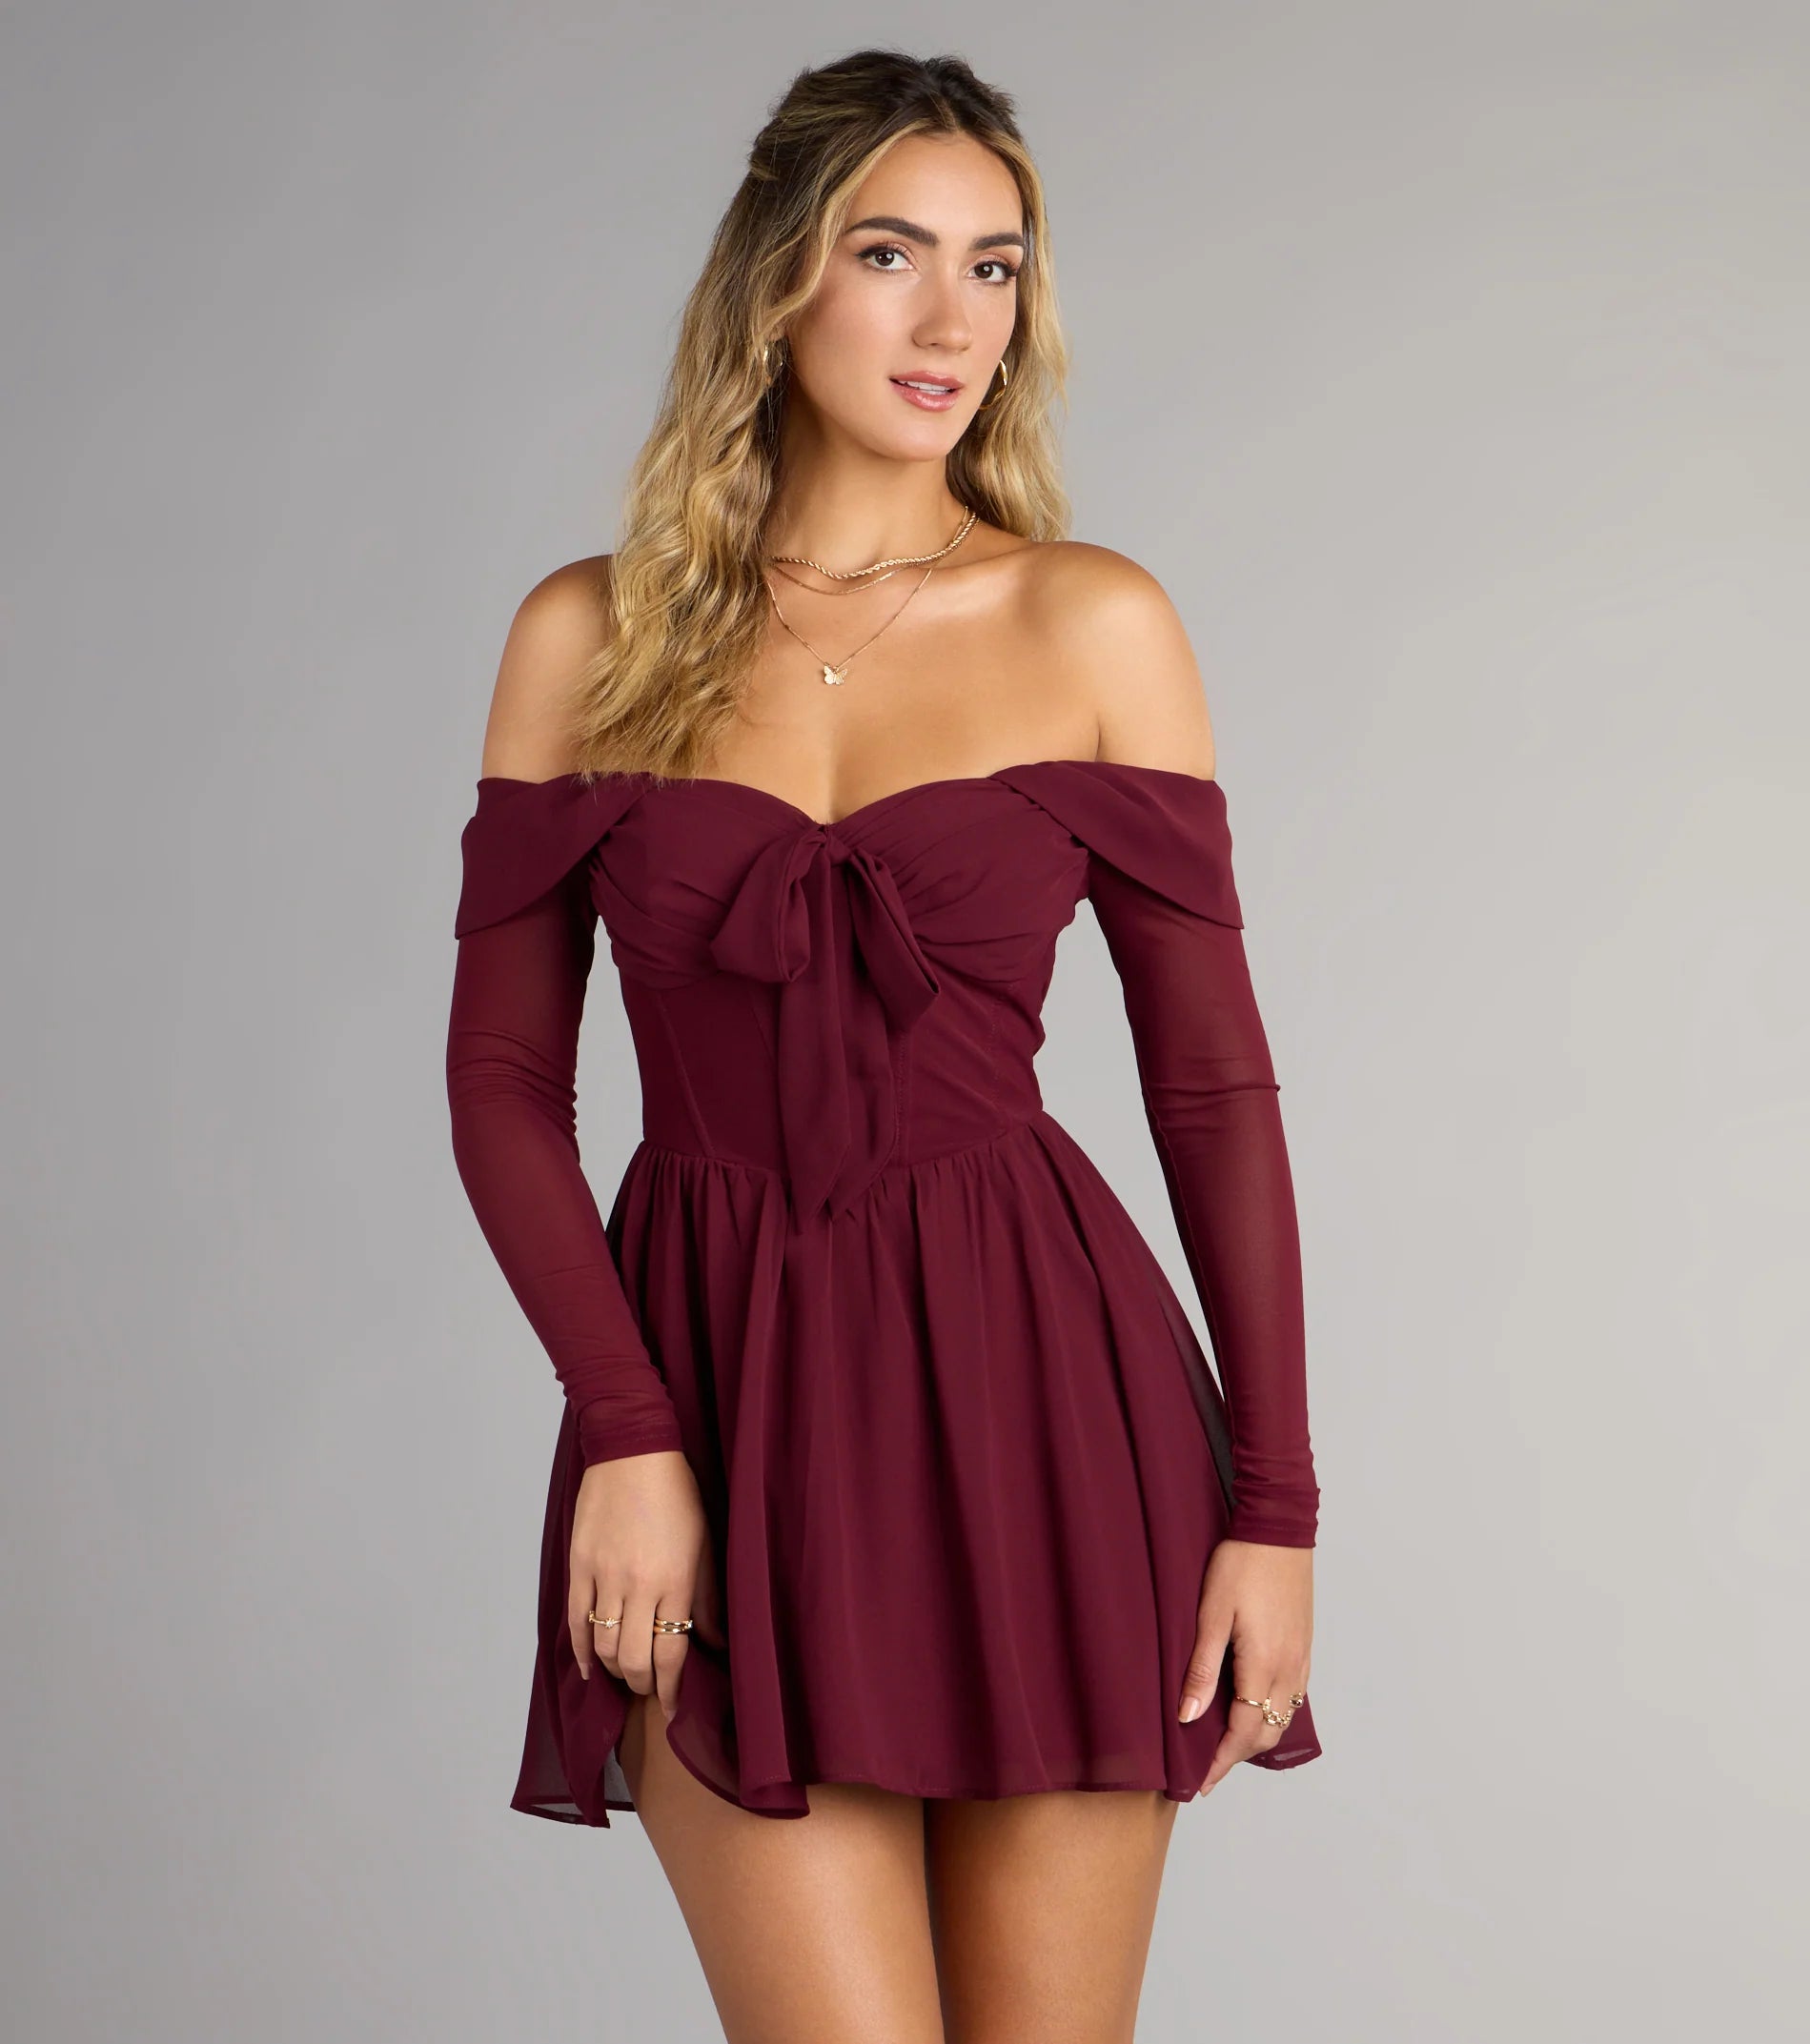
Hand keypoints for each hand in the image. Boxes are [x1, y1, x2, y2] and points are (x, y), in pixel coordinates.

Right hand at [567, 1450, 726, 1721]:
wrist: (633, 1451)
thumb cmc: (677, 1494)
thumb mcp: (706, 1544)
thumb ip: (706, 1598)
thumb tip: (715, 1642)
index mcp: (675, 1581)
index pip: (671, 1654)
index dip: (672, 1689)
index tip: (674, 1707)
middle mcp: (638, 1585)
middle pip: (634, 1660)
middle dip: (643, 1685)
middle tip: (650, 1690)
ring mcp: (603, 1576)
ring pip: (603, 1646)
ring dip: (615, 1670)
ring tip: (626, 1675)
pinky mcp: (578, 1566)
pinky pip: (575, 1621)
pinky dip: (581, 1651)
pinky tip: (589, 1667)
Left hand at [1178, 1539, 1312, 1793]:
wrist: (1279, 1529)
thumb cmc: (1241, 1564)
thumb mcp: (1211, 1613)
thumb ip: (1201, 1668)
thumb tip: (1187, 1716)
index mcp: (1265, 1664)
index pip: (1243, 1731)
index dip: (1220, 1761)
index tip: (1199, 1782)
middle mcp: (1289, 1669)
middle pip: (1267, 1733)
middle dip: (1237, 1757)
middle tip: (1206, 1770)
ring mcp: (1301, 1659)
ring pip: (1282, 1717)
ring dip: (1255, 1737)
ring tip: (1223, 1746)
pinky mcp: (1303, 1646)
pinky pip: (1291, 1697)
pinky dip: (1270, 1715)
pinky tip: (1249, 1710)